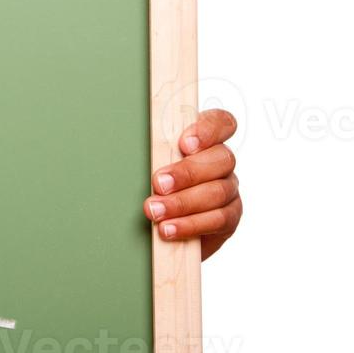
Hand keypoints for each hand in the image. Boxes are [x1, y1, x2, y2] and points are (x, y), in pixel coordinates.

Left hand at [143, 109, 241, 259]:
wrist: (167, 227)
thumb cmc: (157, 183)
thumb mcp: (154, 162)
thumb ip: (156, 151)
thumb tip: (124, 143)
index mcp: (206, 140)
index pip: (222, 123)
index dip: (208, 130)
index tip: (184, 144)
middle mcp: (222, 162)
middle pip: (221, 159)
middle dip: (187, 172)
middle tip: (158, 183)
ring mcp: (229, 189)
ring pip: (218, 192)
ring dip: (183, 203)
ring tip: (155, 211)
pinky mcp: (229, 217)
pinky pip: (218, 220)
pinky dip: (190, 224)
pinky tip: (169, 229)